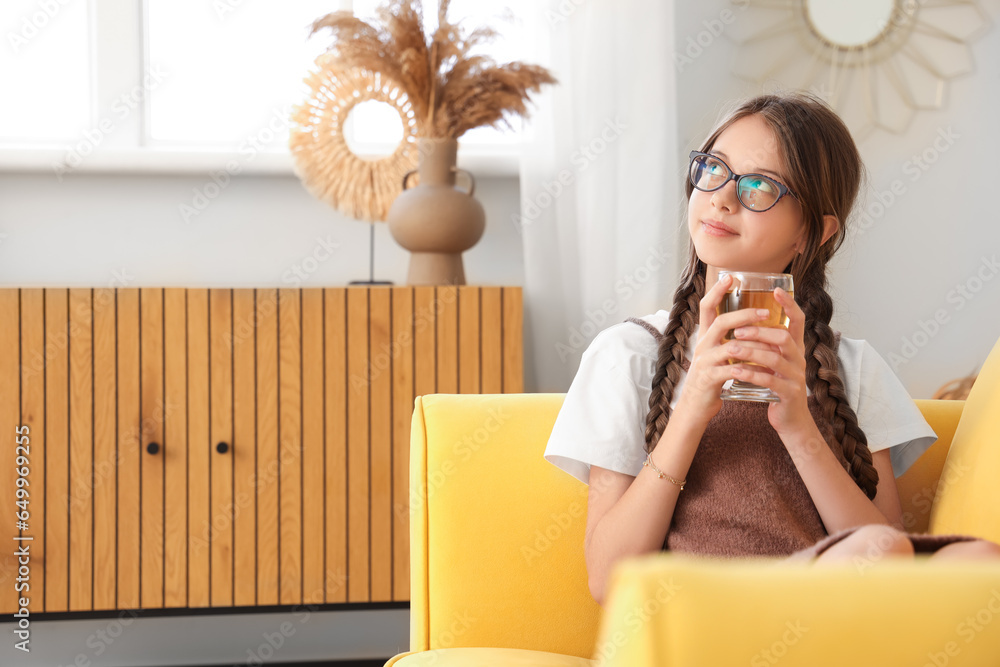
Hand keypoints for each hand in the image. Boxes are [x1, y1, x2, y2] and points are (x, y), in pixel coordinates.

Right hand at [674, 274, 780, 426]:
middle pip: (721, 322)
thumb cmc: (711, 378)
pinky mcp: (708, 379)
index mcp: (705, 336)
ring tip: (770, 343)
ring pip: (728, 346)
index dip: (716, 291)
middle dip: (744, 315)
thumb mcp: (716, 354)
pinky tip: (760, 369)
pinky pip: (729, 370)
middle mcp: (702, 345)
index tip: (731, 277)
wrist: (695, 405)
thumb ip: (728, 339)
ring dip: (752, 343)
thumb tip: (748, 325)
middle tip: (765, 312)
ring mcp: (704, 361)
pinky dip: (746, 368)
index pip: (706, 307)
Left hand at [725, 287, 813, 436]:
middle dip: (759, 331)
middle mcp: (799, 359)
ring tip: (730, 348)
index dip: (790, 305)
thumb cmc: (776, 385)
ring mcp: (796, 376)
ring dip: (751, 351)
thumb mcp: (773, 362)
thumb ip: (765, 344)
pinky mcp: (789, 393)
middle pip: (783, 337)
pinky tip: (735, 371)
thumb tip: (742, 323)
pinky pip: (770, 380)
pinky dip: (752, 374)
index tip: (775, 290)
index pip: (798, 320)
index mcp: (795, 348)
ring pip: (775, 358)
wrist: (789, 418)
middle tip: (737, 330)